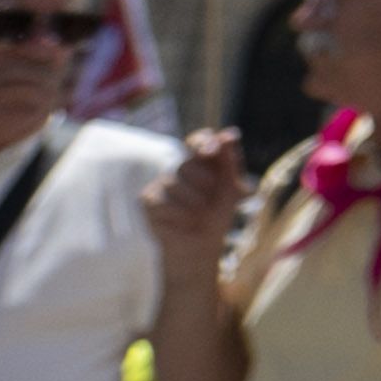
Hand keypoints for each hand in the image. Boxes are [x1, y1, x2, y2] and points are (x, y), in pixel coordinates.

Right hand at [145, 129, 249, 278]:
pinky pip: (163, 201)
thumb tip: (229, 133)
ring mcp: (162, 183)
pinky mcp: (148, 199)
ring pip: (175, 183)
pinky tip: (186, 222)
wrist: (200, 246)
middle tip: (211, 199)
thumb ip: (230, 163)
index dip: (201, 141)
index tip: (210, 149)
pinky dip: (180, 214)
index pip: (198, 141)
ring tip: (200, 214)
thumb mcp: (232, 190)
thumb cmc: (217, 215)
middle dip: (205, 183)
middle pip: (189, 164)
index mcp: (203, 162)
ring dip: (195, 203)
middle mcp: (180, 169)